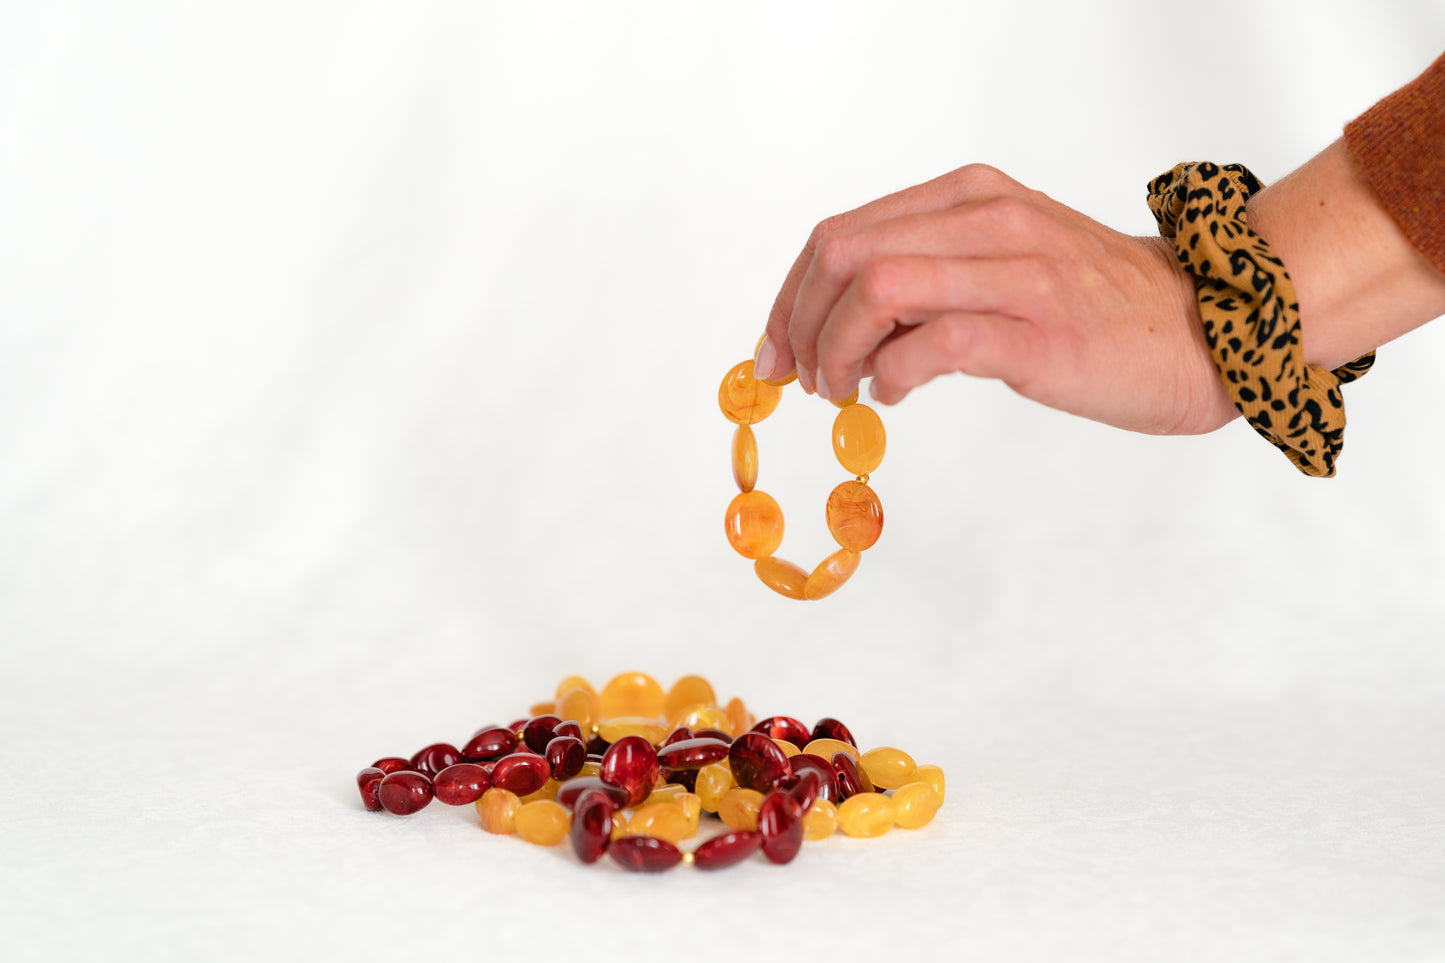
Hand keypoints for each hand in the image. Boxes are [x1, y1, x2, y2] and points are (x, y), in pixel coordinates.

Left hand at [754, 163, 1238, 435]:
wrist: (1207, 328)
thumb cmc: (1098, 308)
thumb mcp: (1001, 263)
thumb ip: (928, 276)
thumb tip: (838, 326)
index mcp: (969, 196)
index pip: (841, 233)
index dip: (789, 296)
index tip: (776, 351)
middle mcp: (987, 219)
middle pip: (842, 255)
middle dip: (798, 324)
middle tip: (804, 379)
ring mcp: (1016, 270)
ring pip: (875, 290)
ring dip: (835, 350)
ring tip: (844, 390)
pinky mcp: (1038, 330)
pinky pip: (933, 341)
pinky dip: (890, 373)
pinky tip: (893, 393)